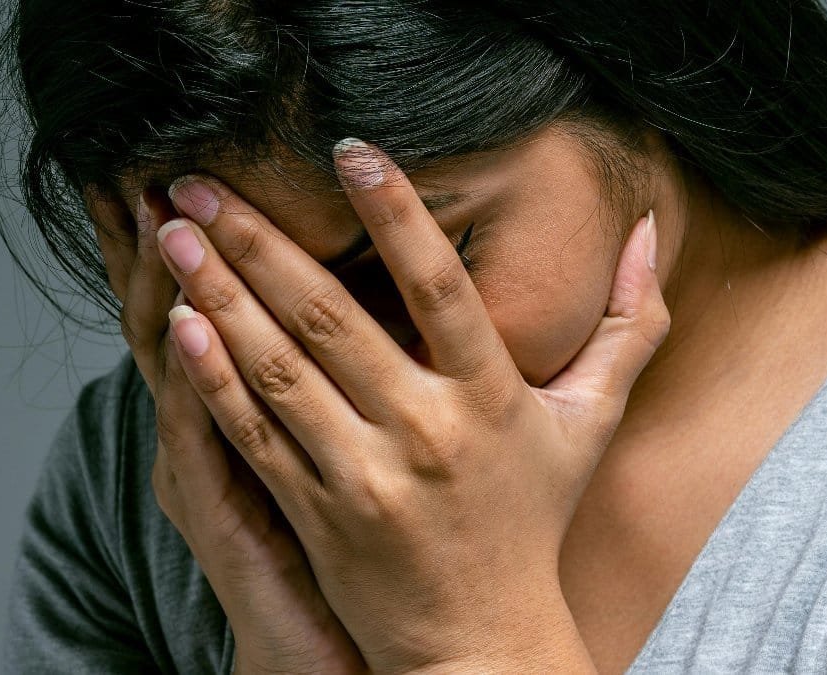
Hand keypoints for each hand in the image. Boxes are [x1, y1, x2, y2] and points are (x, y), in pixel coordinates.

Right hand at [89, 187, 365, 673]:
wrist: (319, 647)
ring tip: (160, 215)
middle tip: (155, 168)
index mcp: (243, 406)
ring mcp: (204, 467)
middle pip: (173, 317)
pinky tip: (188, 326)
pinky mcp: (222, 512)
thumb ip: (345, 377)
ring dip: (167, 288)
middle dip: (159, 246)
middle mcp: (207, 428)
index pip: (210, 308)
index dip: (203, 246)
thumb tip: (397, 302)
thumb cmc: (343, 542)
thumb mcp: (333, 448)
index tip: (199, 176)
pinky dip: (194, 380)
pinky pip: (203, 435)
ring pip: (175, 362)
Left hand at [158, 140, 668, 672]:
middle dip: (259, 241)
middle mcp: (423, 431)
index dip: (397, 215)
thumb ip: (626, 327)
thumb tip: (652, 233)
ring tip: (174, 235)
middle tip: (204, 181)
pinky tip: (180, 325)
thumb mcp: (592, 423)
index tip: (351, 151)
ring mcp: (363, 475)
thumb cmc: (531, 521)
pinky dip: (214, 378)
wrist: (480, 641)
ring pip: (277, 369)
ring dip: (218, 294)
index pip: (441, 289)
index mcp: (490, 398)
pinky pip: (255, 434)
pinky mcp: (316, 513)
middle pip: (329, 319)